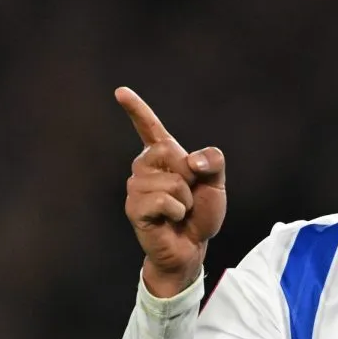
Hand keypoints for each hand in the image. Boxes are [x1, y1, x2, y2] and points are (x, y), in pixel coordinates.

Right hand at [116, 87, 226, 297]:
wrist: (192, 246)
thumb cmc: (200, 213)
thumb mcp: (217, 183)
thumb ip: (214, 161)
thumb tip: (193, 160)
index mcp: (164, 157)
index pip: (149, 128)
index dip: (136, 109)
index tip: (121, 92)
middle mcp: (144, 168)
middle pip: (167, 152)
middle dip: (189, 175)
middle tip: (188, 194)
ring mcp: (136, 188)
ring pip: (170, 181)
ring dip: (185, 198)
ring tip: (180, 210)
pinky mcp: (134, 208)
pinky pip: (163, 200)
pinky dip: (177, 211)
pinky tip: (171, 219)